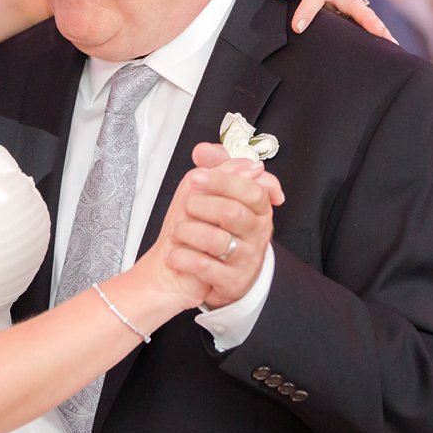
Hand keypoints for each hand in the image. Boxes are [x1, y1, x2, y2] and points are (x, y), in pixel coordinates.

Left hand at [163, 143, 282, 308]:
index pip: (252, 190)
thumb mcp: (216, 194)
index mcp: (257, 210)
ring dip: (187, 232)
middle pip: (233, 212)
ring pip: (217, 240)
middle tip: (186, 207)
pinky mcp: (231, 282)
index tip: (196, 177)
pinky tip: (174, 255)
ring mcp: (246, 260)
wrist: (205, 272)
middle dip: (200, 206)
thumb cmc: (212, 228)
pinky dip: (182, 258)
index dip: (222, 181)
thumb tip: (204, 150)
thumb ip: (214, 168)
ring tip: (177, 233)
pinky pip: (204, 267)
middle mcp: (256, 234)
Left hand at [248, 0, 392, 41]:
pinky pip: (345, 19)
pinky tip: (370, 47)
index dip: (308, 12)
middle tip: (382, 37)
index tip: (297, 28)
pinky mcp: (328, 6)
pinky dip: (359, 30)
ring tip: (390, 46)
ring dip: (372, 27)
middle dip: (368, 20)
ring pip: (355, 12)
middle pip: (353, 3)